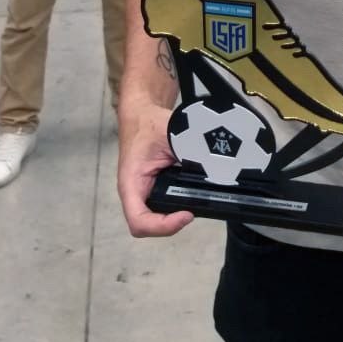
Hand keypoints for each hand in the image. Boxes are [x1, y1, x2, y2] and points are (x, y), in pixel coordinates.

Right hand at [117, 101, 193, 236]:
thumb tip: (211, 161)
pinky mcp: (154, 189)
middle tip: (194, 210)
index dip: (163, 226)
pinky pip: (163, 207)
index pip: (139, 221)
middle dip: (172, 224)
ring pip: (156, 218)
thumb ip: (188, 146)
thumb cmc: (147, 124)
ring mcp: (145, 192)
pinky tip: (192, 195)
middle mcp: (135, 192)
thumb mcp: (169, 132)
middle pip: (149, 225)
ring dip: (174, 217)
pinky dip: (178, 205)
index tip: (186, 214)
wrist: (142, 115)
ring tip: (195, 204)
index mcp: (131, 182)